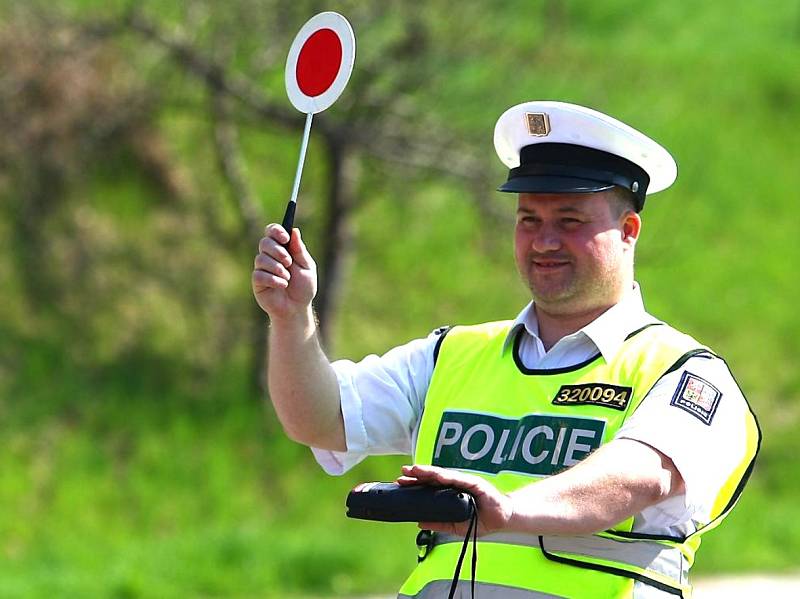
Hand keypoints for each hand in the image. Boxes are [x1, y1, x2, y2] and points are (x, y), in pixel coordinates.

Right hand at [252, 224, 316, 319]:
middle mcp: (270, 256)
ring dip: (277, 268)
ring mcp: (262, 269)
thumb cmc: (303, 288)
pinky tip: (282, 286)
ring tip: (287, 278)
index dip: (276, 231)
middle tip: (288, 261)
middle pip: (264, 242)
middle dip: (277, 250)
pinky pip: (259, 275)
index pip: (272, 231)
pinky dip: (273, 280)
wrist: (297, 308)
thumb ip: (300, 250)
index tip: (285, 238)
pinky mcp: (257, 282)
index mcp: (282, 249)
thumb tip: (294, 230)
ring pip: (261, 259)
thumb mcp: (307, 267)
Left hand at [397, 464, 513, 536]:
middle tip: (403, 472)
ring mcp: (465, 482)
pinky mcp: (475, 482)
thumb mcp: (456, 525)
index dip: (416, 483)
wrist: (504, 518)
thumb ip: (439, 523)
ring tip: (415, 470)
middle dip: (417, 474)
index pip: (430, 486)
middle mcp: (456, 485)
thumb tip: (419, 522)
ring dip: (428, 472)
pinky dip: (447, 476)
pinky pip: (459, 479)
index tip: (401, 482)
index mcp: (450, 493)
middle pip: (433, 478)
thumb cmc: (481, 519)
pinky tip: (437, 475)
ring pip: (443, 475)